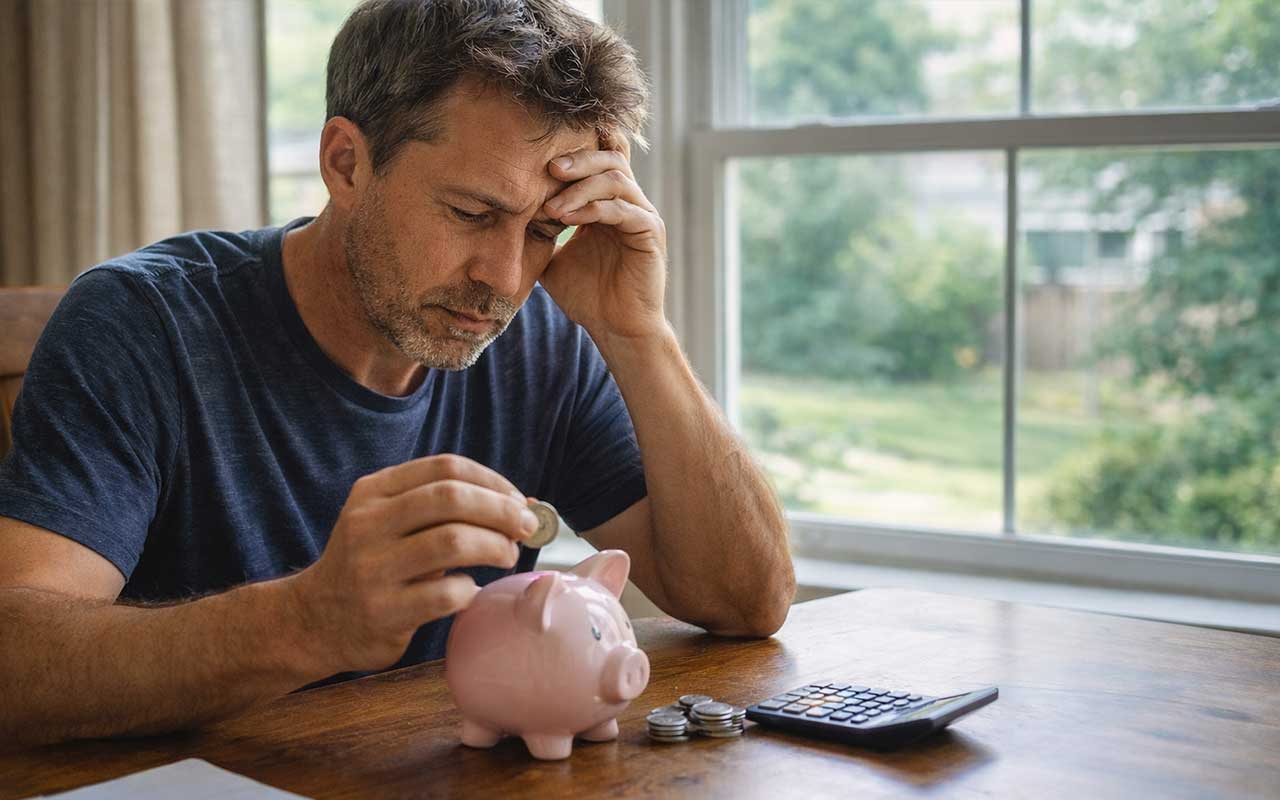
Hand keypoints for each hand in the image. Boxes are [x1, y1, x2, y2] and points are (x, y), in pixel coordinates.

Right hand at [284, 455, 538, 672]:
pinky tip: (470, 590)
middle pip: (451, 499)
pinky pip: (445, 593)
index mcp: (373, 492)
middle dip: (501, 510)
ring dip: (494, 547)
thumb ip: (441, 507)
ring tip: (507, 556)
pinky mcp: (383, 612)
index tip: (518, 501)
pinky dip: (470, 589)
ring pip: (452, 541)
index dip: (492, 481)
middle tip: (525, 528)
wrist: (315, 620)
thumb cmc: (373, 565)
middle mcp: (368, 524)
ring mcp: (372, 569)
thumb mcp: (389, 521)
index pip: (445, 468)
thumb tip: (521, 504)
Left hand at [539, 129, 668, 341]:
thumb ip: (539, 232)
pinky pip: (623, 209)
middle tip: (548, 168)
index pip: (596, 161)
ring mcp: (642, 215)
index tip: (536, 165)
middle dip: (578, 160)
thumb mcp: (552, 257)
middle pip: (610, 157)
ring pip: (616, 179)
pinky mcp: (650, 232)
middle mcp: (629, 202)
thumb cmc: (587, 296)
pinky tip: (567, 218)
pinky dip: (593, 208)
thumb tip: (503, 214)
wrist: (615, 329)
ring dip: (580, 187)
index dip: (571, 155)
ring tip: (552, 206)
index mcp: (608, 202)